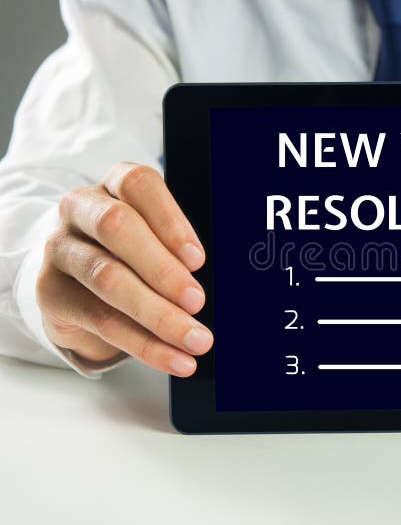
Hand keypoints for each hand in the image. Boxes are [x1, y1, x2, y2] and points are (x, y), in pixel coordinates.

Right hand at [36, 163, 211, 376]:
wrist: (76, 283)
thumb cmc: (129, 253)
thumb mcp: (154, 238)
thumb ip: (177, 250)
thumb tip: (207, 282)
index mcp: (113, 185)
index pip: (138, 184)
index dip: (170, 220)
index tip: (198, 258)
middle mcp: (81, 208)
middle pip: (118, 228)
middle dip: (163, 269)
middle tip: (198, 301)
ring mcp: (60, 248)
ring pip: (108, 278)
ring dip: (159, 314)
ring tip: (195, 338)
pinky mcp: (51, 292)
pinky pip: (101, 320)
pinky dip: (146, 345)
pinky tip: (176, 359)